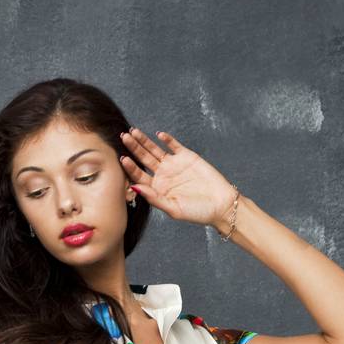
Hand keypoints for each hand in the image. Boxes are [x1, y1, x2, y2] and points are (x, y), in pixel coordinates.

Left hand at [119, 126, 236, 229]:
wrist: (220, 204)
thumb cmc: (197, 212)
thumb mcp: (173, 208)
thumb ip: (154, 198)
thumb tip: (134, 188)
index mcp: (157, 189)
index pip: (139, 176)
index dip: (131, 167)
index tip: (123, 159)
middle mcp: (163, 175)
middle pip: (144, 159)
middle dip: (133, 148)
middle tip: (123, 137)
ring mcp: (174, 165)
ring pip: (155, 150)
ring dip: (145, 141)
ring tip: (133, 131)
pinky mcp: (187, 156)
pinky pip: (174, 145)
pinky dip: (167, 139)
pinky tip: (159, 135)